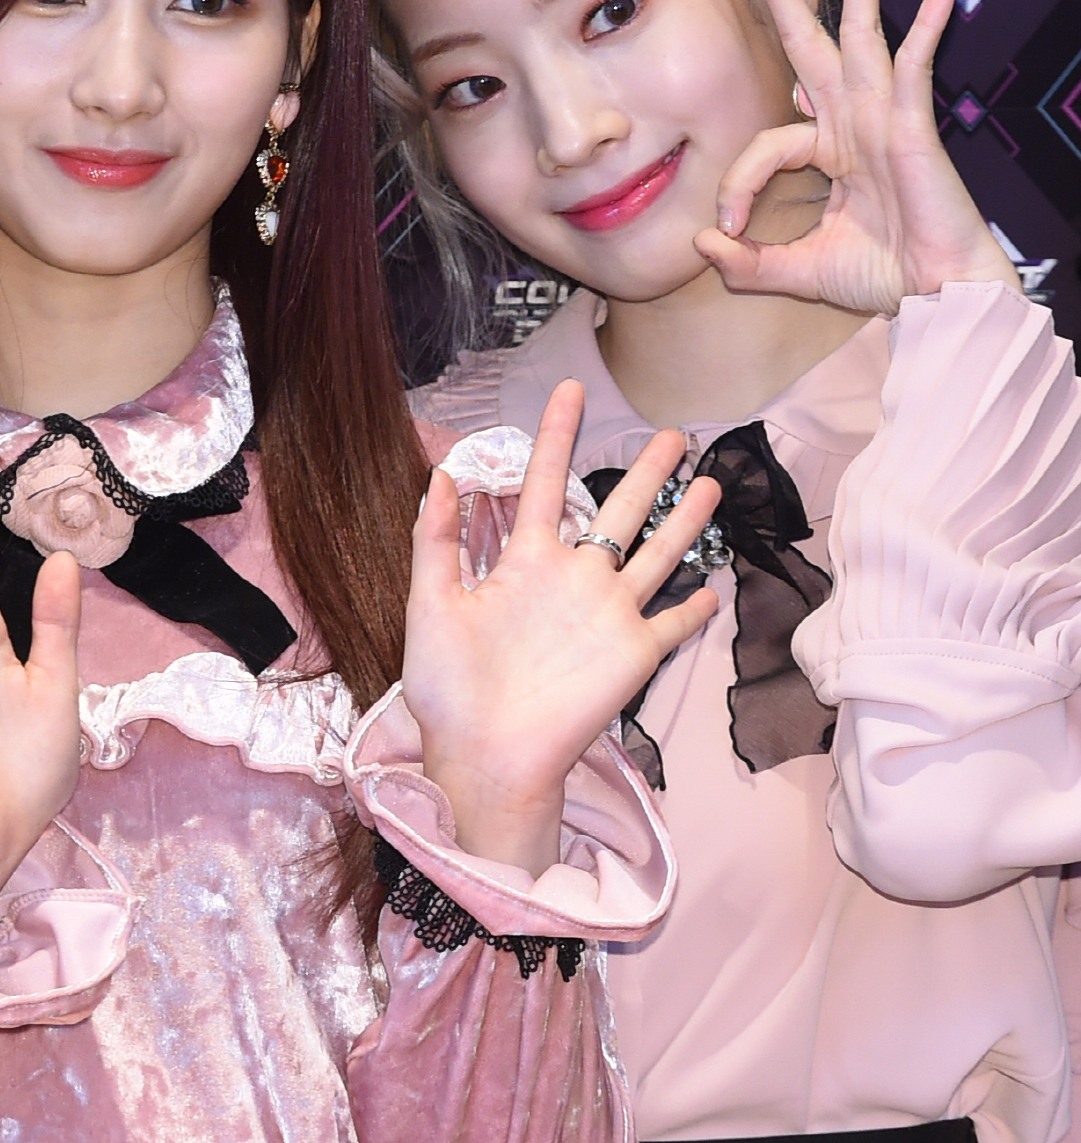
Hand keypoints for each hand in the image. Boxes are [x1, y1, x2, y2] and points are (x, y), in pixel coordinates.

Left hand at [402, 382, 720, 874]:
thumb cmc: (449, 688)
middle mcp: (573, 580)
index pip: (547, 483)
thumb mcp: (429, 604)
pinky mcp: (632, 656)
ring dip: (683, 521)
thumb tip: (441, 473)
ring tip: (709, 483)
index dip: (558, 435)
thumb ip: (435, 539)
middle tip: (673, 433)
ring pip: (656, 555)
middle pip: (618, 511)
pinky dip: (694, 608)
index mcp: (525, 562)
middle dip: (646, 470)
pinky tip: (713, 588)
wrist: (485, 753)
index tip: (572, 389)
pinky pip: (671, 625)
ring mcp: (607, 617)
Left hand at [694, 0, 1018, 315]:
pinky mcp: (913, 125)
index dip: (737, 183)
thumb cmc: (880, 277)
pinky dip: (928, 26)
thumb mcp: (797, 269)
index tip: (729, 229)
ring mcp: (884, 118)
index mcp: (830, 149)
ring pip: (864, 36)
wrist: (932, 295)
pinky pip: (916, 66)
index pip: (764, 142)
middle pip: (812, 43)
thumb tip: (702, 242)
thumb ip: (748, 262)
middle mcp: (854, 122)